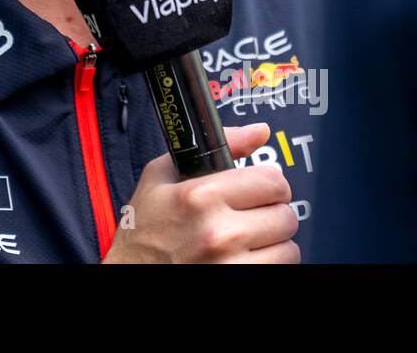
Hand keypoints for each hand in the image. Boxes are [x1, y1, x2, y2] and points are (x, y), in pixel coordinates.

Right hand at [102, 123, 299, 262]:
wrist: (128, 273)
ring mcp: (230, 265)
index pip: (272, 181)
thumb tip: (260, 132)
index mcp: (201, 196)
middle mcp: (219, 233)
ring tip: (245, 241)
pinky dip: (269, 263)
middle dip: (270, 213)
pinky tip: (245, 258)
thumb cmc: (144, 229)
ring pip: (288, 247)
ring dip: (271, 243)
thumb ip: (217, 146)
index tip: (258, 189)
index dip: (268, 183)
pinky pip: (282, 270)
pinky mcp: (238, 283)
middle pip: (285, 215)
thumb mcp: (162, 176)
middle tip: (248, 217)